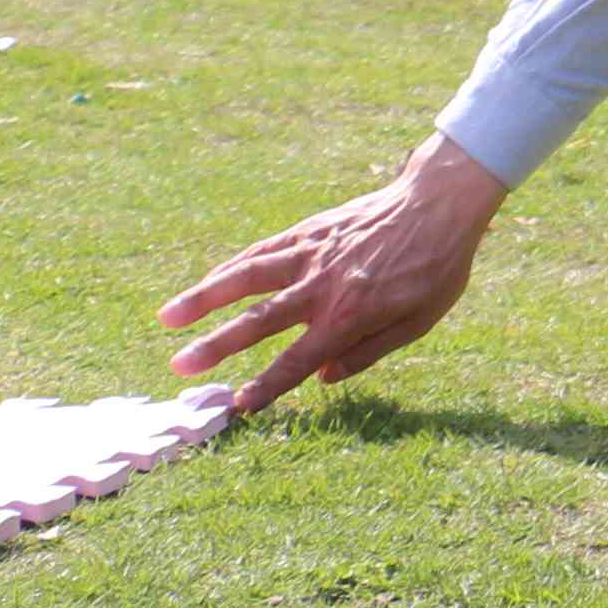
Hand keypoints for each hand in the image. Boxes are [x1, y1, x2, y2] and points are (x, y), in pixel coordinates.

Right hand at [159, 136, 509, 418]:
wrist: (440, 202)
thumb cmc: (436, 267)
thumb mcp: (419, 320)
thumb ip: (369, 351)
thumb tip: (322, 378)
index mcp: (350, 316)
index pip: (298, 360)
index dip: (267, 385)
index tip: (239, 404)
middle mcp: (322, 286)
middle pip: (259, 322)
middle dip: (216, 346)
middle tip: (179, 367)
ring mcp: (311, 254)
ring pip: (247, 278)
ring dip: (204, 297)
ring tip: (167, 317)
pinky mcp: (309, 230)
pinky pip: (263, 251)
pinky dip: (233, 266)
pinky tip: (209, 279)